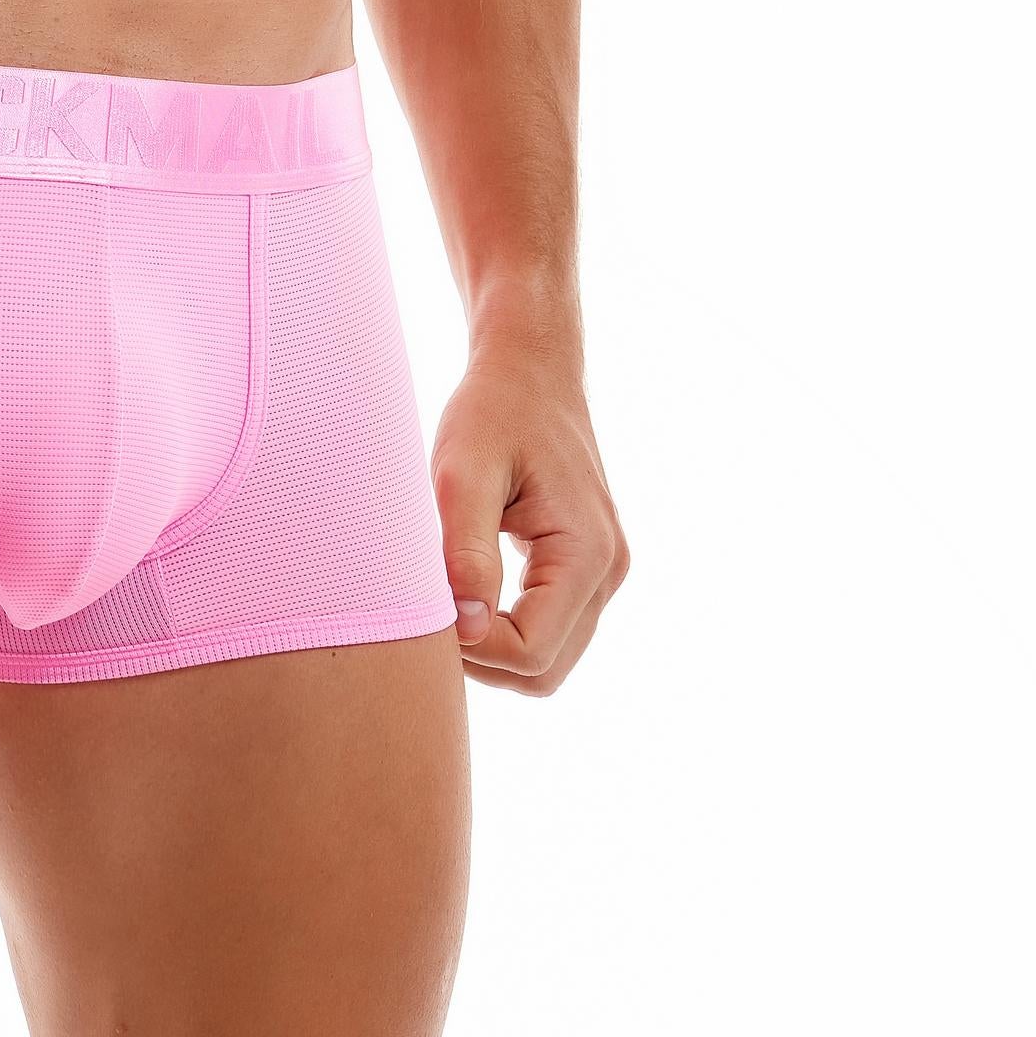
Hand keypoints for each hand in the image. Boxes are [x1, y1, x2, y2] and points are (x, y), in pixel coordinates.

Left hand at [433, 331, 627, 691]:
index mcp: (586, 552)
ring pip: (549, 658)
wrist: (532, 366)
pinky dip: (508, 630)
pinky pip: (552, 628)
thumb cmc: (493, 409)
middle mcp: (608, 571)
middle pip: (544, 670)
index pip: (531, 651)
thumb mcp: (464, 470)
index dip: (473, 649)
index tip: (427, 611)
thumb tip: (464, 629)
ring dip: (494, 651)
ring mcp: (603, 571)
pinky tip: (467, 595)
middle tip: (429, 617)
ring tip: (445, 604)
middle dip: (483, 661)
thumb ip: (466, 551)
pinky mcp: (587, 565)